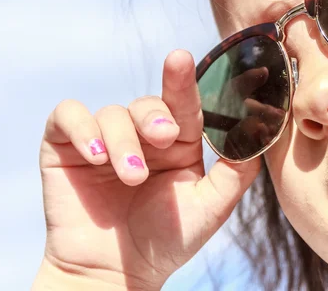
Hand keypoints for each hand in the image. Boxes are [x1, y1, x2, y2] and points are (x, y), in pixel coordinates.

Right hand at [35, 50, 259, 289]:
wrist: (117, 274)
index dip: (183, 81)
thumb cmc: (166, 240)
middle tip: (165, 138)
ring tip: (131, 177)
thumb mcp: (211, 206)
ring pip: (112, 112)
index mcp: (178, 144)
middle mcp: (142, 136)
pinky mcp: (66, 148)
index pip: (183, 105)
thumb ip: (237, 170)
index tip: (182, 59)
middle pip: (147, 103)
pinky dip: (82, 128)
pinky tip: (95, 156)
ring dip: (123, 142)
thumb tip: (261, 131)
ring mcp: (104, 140)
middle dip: (156, 116)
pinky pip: (67, 116)